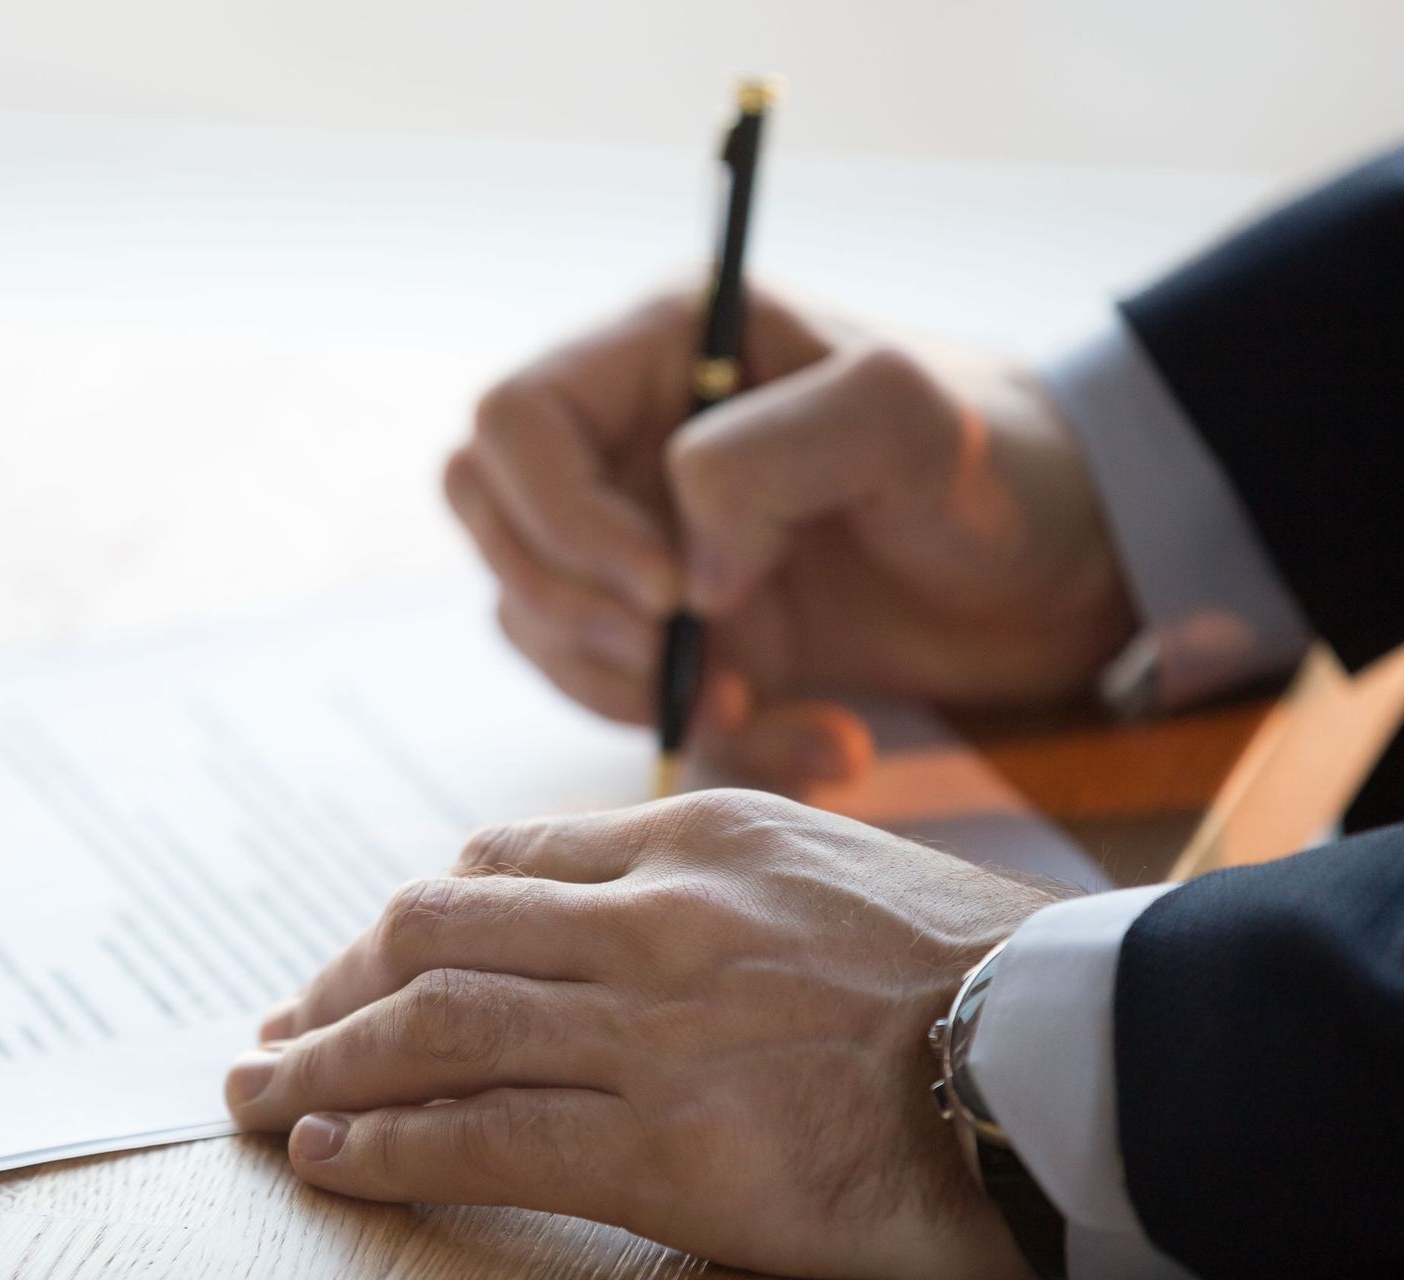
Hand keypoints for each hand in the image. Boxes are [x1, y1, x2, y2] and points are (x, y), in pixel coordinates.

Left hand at [226, 790, 1050, 1278]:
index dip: (407, 913)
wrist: (1064, 1056)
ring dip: (324, 1061)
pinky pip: (484, 1134)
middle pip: (433, 931)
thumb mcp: (825, 864)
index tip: (365, 956)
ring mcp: (648, 1029)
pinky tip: (333, 1150)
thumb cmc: (963, 967)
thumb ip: (707, 870)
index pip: (496, 858)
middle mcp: (649, 916)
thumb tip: (609, 900)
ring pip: (433, 1026)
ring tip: (259, 1095)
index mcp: (688, 835)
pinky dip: (389, 1139)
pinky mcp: (664, 1146)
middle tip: (277, 1028)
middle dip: (335, 982)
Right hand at [445, 287, 1136, 783]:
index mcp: (660, 353)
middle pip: (491, 521)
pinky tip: (815, 736)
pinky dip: (698, 739)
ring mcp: (645, 540)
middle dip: (571, 609)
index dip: (560, 515)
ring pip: (537, 620)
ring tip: (761, 702)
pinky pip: (621, 696)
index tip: (668, 589)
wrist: (1077, 566)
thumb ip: (773, 455)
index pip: (514, 421)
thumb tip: (683, 566)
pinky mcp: (681, 632)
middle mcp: (629, 444)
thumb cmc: (1005, 461)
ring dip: (627, 686)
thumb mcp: (912, 423)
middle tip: (685, 656)